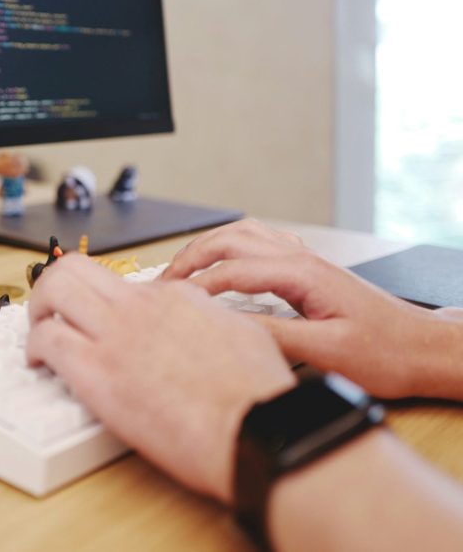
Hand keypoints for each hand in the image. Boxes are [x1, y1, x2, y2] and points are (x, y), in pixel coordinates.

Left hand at [26, 253, 294, 503]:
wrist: (257, 430)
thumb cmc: (258, 397)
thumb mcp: (244, 334)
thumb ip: (212, 321)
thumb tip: (203, 322)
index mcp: (177, 297)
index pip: (122, 283)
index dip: (105, 302)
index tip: (99, 319)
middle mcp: (141, 307)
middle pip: (76, 267)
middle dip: (53, 284)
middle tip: (49, 309)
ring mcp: (117, 335)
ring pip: (54, 289)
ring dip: (37, 308)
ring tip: (39, 331)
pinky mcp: (98, 373)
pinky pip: (48, 340)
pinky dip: (34, 347)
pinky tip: (39, 364)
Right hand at [161, 219, 462, 399]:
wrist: (425, 349)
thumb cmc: (387, 353)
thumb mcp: (328, 352)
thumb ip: (275, 336)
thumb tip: (227, 329)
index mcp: (302, 273)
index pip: (230, 271)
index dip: (194, 287)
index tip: (169, 303)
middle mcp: (301, 258)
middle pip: (229, 240)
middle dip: (189, 258)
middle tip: (162, 283)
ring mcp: (305, 260)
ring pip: (242, 235)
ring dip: (206, 247)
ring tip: (180, 269)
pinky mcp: (309, 271)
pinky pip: (259, 244)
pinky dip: (229, 249)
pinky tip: (222, 265)